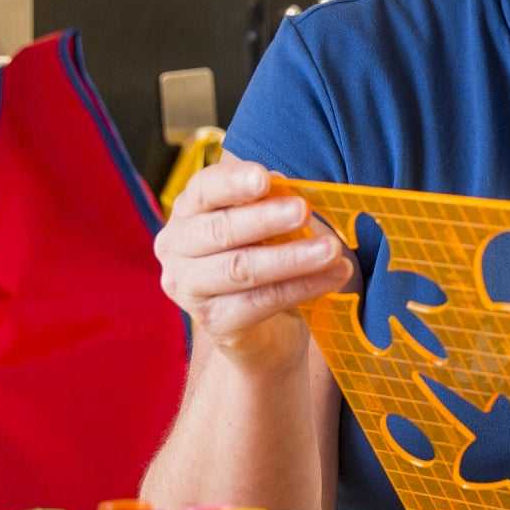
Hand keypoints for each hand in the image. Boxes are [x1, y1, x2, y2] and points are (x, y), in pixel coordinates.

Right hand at [152, 158, 352, 371]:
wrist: (265, 331)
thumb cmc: (264, 261)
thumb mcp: (267, 226)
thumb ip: (270, 203)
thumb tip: (284, 185)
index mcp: (188, 212)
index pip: (204, 190)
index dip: (233, 183)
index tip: (264, 178)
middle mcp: (176, 249)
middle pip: (220, 230)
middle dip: (265, 219)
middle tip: (304, 210)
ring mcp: (190, 290)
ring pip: (241, 269)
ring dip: (291, 257)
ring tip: (332, 249)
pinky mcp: (215, 324)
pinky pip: (261, 302)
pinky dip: (301, 288)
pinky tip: (332, 277)